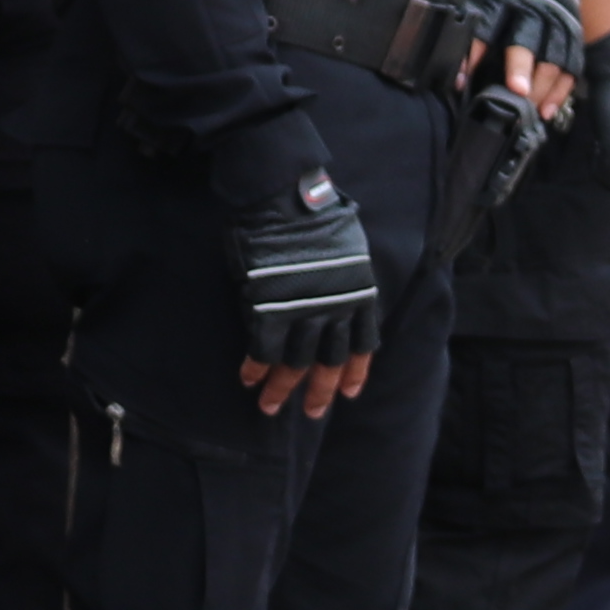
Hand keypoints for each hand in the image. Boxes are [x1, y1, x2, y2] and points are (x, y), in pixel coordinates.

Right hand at [232, 178, 380, 414]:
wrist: (287, 198)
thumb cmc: (315, 213)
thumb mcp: (348, 249)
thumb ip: (344, 278)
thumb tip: (338, 293)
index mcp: (359, 294)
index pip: (362, 345)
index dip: (355, 372)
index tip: (349, 393)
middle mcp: (337, 310)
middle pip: (330, 363)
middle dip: (319, 391)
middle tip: (311, 412)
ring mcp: (304, 313)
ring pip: (295, 364)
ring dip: (281, 388)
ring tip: (269, 406)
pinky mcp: (270, 310)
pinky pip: (263, 350)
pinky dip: (255, 367)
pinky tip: (248, 379)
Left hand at [469, 0, 583, 123]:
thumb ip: (466, 26)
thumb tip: (451, 68)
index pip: (486, 27)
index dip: (474, 53)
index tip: (463, 80)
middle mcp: (531, 9)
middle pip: (527, 41)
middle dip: (521, 67)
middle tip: (517, 92)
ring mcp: (556, 21)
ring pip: (553, 56)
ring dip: (544, 86)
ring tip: (532, 109)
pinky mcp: (572, 32)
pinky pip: (571, 64)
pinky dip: (561, 89)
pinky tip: (547, 109)